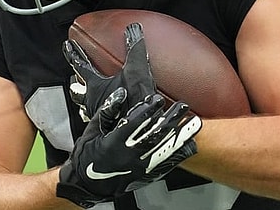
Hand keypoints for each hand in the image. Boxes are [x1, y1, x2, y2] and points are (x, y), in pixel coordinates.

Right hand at [56, 88, 201, 207]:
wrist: (88, 184)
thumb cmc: (87, 156)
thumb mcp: (92, 130)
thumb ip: (106, 112)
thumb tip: (120, 95)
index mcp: (114, 143)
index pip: (135, 124)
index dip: (147, 111)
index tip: (157, 100)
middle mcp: (129, 156)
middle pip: (154, 135)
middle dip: (170, 119)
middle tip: (182, 107)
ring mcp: (139, 167)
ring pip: (163, 149)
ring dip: (179, 135)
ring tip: (192, 123)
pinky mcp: (145, 175)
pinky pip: (164, 164)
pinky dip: (177, 154)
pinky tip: (188, 145)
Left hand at [64, 22, 154, 121]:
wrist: (138, 132)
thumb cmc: (133, 102)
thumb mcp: (136, 70)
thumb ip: (135, 48)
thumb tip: (133, 27)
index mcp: (95, 87)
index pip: (80, 65)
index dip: (74, 54)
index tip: (67, 45)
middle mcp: (92, 102)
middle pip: (77, 91)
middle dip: (75, 84)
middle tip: (73, 78)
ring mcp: (98, 116)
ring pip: (85, 108)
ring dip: (85, 102)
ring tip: (87, 99)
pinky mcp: (108, 129)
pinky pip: (99, 120)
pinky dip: (101, 116)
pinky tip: (107, 118)